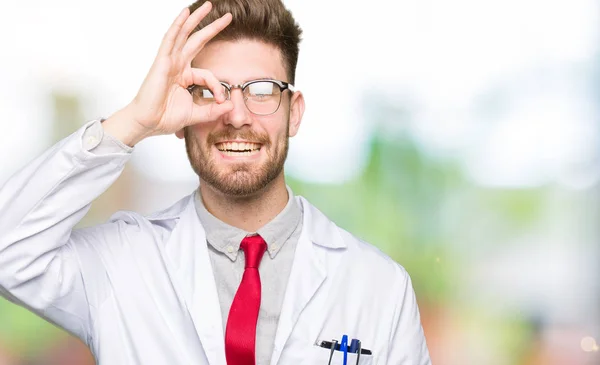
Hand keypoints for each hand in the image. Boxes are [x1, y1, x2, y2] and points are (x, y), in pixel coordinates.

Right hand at [104, 2, 232, 145]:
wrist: (148, 123)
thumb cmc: (165, 118)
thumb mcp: (196, 114)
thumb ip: (213, 110)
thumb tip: (231, 105)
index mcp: (185, 77)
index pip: (208, 74)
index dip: (218, 86)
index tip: (222, 100)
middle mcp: (178, 65)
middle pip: (197, 40)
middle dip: (212, 28)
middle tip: (228, 16)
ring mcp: (169, 61)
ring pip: (185, 34)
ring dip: (197, 19)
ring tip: (209, 6)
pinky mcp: (162, 61)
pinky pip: (171, 38)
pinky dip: (178, 25)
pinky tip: (186, 13)